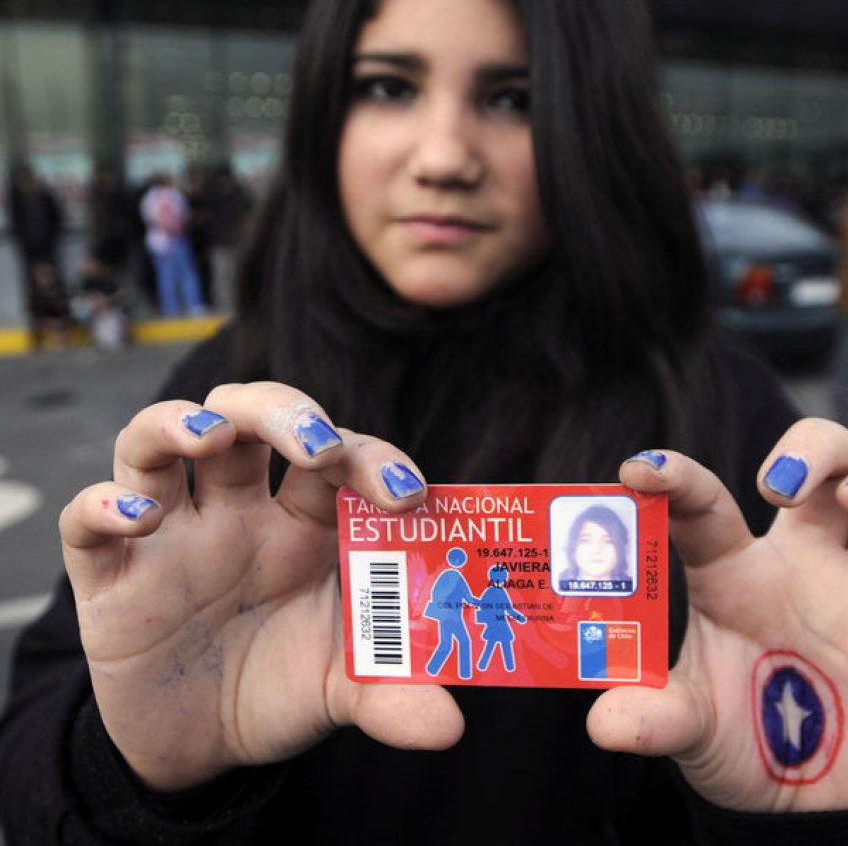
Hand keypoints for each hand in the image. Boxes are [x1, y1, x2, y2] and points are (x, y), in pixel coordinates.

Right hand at [60, 382, 462, 791]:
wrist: (202, 744)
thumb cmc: (282, 686)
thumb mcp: (343, 689)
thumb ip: (394, 694)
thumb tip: (450, 727)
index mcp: (307, 521)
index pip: (338, 456)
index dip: (371, 459)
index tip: (406, 494)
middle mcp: (240, 511)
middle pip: (251, 418)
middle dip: (286, 413)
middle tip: (319, 446)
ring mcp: (173, 535)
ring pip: (160, 439)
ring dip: (182, 422)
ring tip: (212, 434)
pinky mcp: (111, 576)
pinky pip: (86, 523)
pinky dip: (102, 506)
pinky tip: (137, 518)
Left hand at [588, 418, 847, 811]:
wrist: (808, 807)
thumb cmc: (739, 740)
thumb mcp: (689, 727)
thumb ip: (655, 717)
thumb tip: (604, 724)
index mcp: (735, 573)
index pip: (708, 506)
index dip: (677, 477)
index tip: (641, 468)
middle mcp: (805, 564)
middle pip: (824, 463)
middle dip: (814, 448)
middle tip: (781, 483)